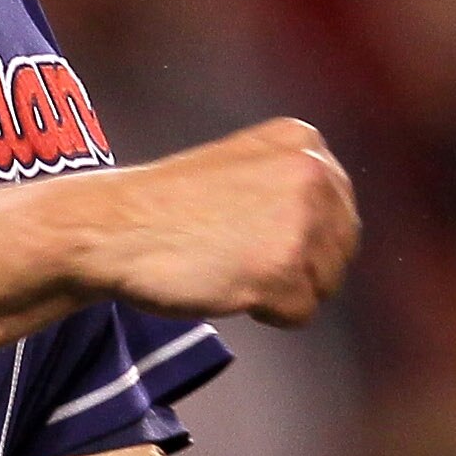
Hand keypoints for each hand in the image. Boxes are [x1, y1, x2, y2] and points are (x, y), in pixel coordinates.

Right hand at [89, 119, 359, 324]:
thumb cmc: (171, 207)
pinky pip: (300, 314)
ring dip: (281, 288)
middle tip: (237, 252)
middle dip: (297, 265)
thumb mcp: (246, 167)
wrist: (113, 228)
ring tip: (230, 264)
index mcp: (304, 141)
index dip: (299, 237)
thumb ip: (297, 186)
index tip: (249, 229)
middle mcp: (312, 173)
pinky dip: (265, 312)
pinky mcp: (282, 270)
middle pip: (340, 251)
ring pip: (324, 285)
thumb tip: (342, 235)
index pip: (340, 212)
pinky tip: (227, 284)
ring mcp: (299, 221)